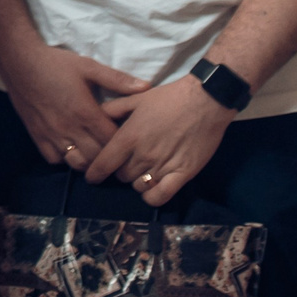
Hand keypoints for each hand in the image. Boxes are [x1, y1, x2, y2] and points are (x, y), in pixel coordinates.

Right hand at [1, 41, 150, 166]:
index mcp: (86, 113)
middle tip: (113, 148)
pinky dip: (65, 158)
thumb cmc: (56, 63)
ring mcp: (52, 134)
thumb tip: (146, 87)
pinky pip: (55, 159)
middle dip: (108, 156)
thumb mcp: (89, 66)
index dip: (123, 143)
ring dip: (87, 160)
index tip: (128, 139)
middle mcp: (70, 129)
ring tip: (92, 150)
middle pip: (97, 157)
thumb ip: (117, 79)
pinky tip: (70, 147)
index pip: (112, 141)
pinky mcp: (37, 135)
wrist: (18, 61)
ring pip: (76, 163)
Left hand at [83, 75, 233, 205]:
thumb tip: (95, 117)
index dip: (95, 173)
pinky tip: (153, 188)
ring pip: (139, 187)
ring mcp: (163, 166)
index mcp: (128, 137)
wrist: (205, 101)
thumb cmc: (168, 98)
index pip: (103, 164)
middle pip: (122, 176)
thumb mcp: (135, 99)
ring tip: (143, 172)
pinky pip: (161, 196)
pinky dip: (153, 197)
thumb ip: (113, 109)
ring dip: (138, 182)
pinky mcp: (184, 174)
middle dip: (121, 171)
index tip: (92, 177)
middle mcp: (143, 155)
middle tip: (128, 163)